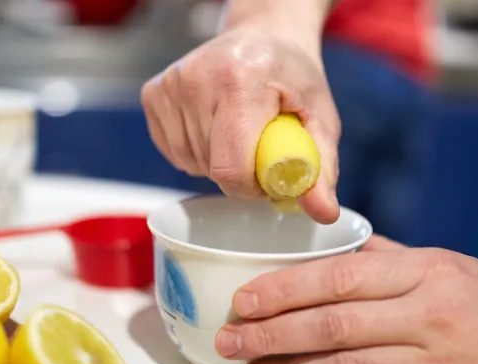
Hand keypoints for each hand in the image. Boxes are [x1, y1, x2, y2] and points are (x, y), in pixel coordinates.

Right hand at [141, 27, 340, 223]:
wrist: (262, 36)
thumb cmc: (292, 76)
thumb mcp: (320, 118)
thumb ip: (320, 167)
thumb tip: (323, 212)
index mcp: (241, 81)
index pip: (230, 168)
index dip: (251, 186)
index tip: (268, 172)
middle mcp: (197, 80)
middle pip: (211, 168)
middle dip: (238, 171)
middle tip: (257, 143)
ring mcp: (170, 86)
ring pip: (191, 164)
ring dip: (216, 161)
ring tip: (236, 129)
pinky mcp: (154, 94)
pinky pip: (174, 152)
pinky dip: (196, 152)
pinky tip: (214, 126)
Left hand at [215, 235, 477, 363]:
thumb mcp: (444, 265)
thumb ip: (387, 257)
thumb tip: (335, 244)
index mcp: (422, 273)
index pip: (338, 277)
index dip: (284, 289)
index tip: (244, 300)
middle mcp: (428, 315)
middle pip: (334, 324)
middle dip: (273, 333)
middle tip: (232, 340)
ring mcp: (440, 363)